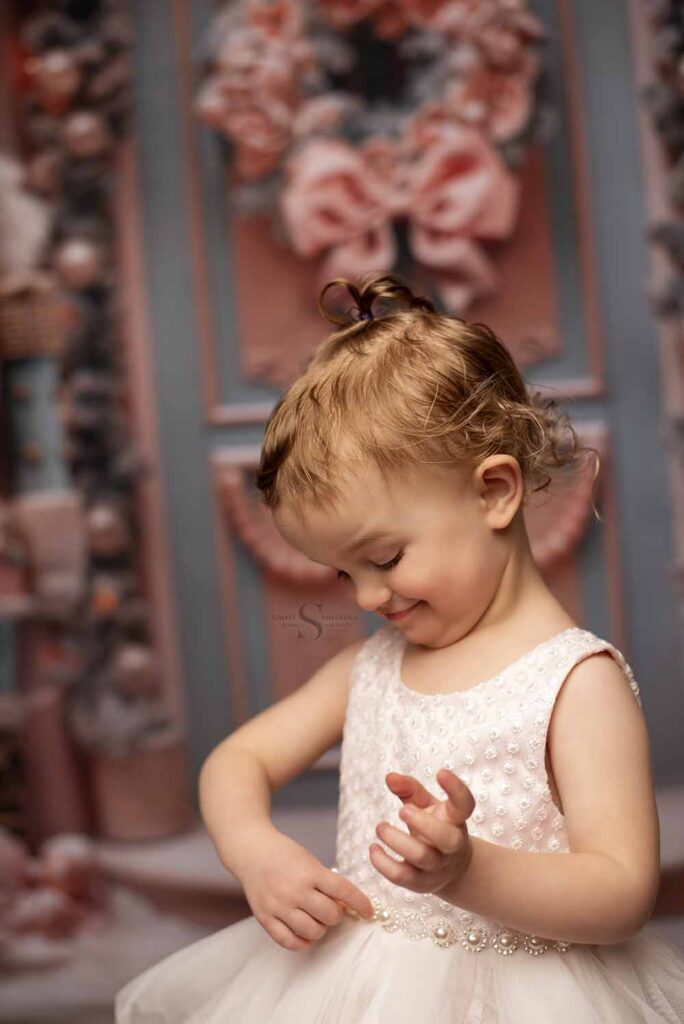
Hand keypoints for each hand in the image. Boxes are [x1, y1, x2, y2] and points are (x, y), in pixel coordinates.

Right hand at [239, 825, 374, 951]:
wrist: (251, 851)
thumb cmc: (284, 854)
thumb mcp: (309, 861)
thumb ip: (326, 882)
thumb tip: (347, 905)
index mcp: (309, 872)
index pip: (343, 891)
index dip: (360, 903)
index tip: (368, 911)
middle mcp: (294, 890)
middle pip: (330, 915)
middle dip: (336, 914)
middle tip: (331, 908)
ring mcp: (279, 906)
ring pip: (313, 932)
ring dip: (321, 928)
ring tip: (316, 918)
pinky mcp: (265, 918)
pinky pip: (290, 942)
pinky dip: (302, 941)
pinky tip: (305, 932)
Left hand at [369, 768, 474, 894]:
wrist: (451, 869)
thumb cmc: (435, 826)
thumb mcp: (427, 805)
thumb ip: (410, 788)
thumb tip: (390, 777)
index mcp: (456, 820)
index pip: (465, 804)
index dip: (456, 788)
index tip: (440, 772)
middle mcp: (451, 845)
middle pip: (446, 839)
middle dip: (424, 823)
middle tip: (403, 809)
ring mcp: (437, 866)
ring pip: (422, 857)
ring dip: (397, 841)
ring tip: (380, 827)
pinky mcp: (419, 883)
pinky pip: (402, 877)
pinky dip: (383, 864)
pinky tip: (373, 849)